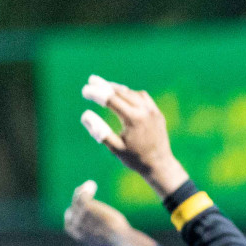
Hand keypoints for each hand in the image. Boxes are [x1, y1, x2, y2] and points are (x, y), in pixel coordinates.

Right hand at [63, 179, 157, 245]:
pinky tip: (91, 184)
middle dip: (76, 203)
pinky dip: (85, 189)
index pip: (69, 223)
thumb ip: (99, 239)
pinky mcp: (86, 208)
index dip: (73, 216)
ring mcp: (80, 216)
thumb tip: (105, 239)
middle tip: (83, 195)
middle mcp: (76, 226)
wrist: (119, 241)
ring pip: (77, 201)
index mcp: (79, 236)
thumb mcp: (105, 244)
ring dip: (82, 192)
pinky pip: (82, 195)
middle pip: (72, 211)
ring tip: (90, 185)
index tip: (80, 210)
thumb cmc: (118, 244)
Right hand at [80, 75, 189, 196]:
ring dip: (118, 89)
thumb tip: (85, 115)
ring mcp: (153, 111)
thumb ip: (100, 131)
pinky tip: (122, 95)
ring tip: (104, 86)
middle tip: (91, 80)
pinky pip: (143, 97)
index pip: (111, 99)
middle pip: (121, 92)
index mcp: (134, 119)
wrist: (160, 165)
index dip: (96, 93)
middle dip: (105, 86)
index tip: (85, 90)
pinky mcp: (157, 113)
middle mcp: (145, 111)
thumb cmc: (135, 158)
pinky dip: (131, 94)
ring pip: (132, 93)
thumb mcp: (115, 147)